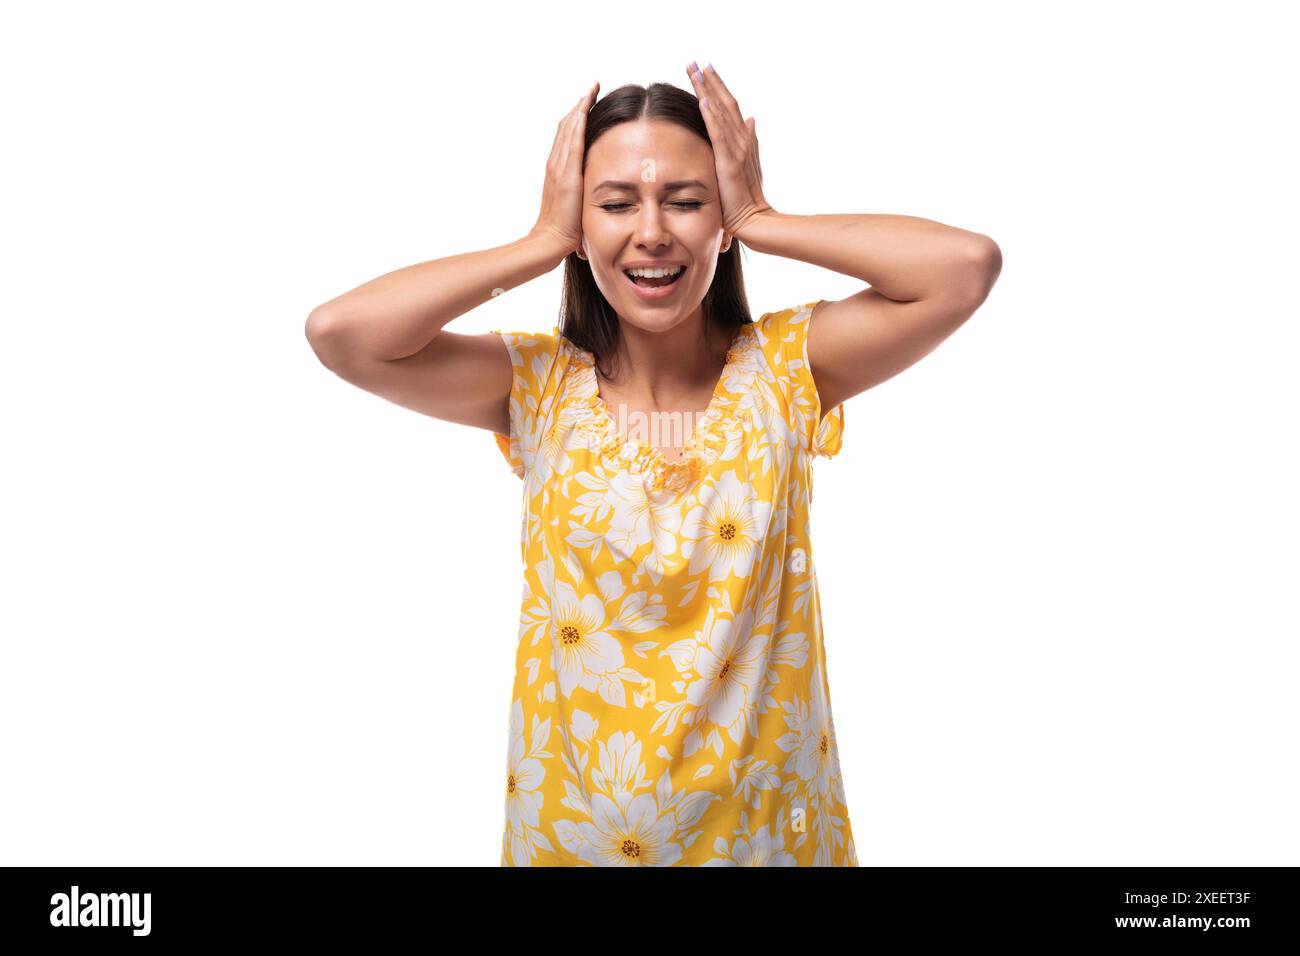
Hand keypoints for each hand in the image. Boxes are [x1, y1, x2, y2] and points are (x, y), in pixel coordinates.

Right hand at [530, 82, 599, 255]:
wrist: (549, 241)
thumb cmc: (564, 231)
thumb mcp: (574, 206)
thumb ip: (581, 196)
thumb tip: (592, 196)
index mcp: (557, 171)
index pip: (568, 136)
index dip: (578, 118)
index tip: (589, 102)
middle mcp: (555, 164)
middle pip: (566, 126)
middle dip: (580, 105)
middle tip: (592, 88)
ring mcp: (558, 167)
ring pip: (568, 129)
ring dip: (580, 107)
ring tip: (591, 90)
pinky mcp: (566, 174)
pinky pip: (572, 142)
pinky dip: (578, 123)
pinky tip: (585, 107)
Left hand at [685, 63, 774, 241]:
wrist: (754, 219)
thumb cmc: (746, 197)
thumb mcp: (747, 165)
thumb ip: (749, 141)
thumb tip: (751, 119)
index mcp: (744, 140)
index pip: (729, 107)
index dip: (718, 87)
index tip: (705, 69)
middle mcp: (742, 139)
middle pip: (725, 103)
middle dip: (709, 81)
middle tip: (695, 61)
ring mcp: (737, 150)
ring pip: (721, 113)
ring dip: (708, 90)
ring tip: (696, 71)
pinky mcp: (730, 163)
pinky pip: (719, 135)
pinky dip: (711, 116)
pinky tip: (703, 99)